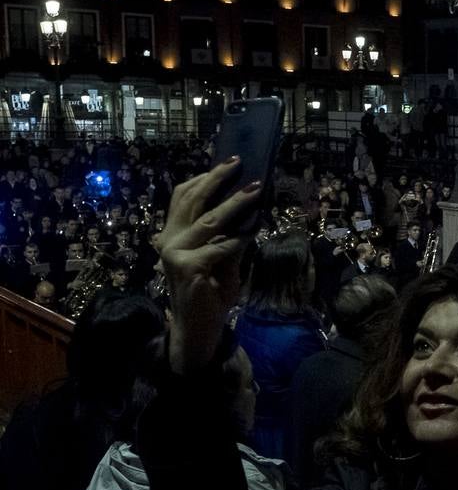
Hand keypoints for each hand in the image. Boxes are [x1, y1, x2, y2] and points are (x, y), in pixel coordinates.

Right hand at [158, 158, 260, 373]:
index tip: (227, 163)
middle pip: (192, 200)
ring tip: (255, 189)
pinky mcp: (188, 267)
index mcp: (173, 234)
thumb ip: (228, 235)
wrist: (200, 327)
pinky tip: (253, 230)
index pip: (183, 197)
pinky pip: (220, 247)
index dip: (204, 179)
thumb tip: (248, 209)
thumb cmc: (211, 292)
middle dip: (217, 179)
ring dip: (235, 203)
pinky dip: (238, 238)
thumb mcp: (222, 259)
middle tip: (237, 163)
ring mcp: (175, 253)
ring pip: (209, 220)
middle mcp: (169, 239)